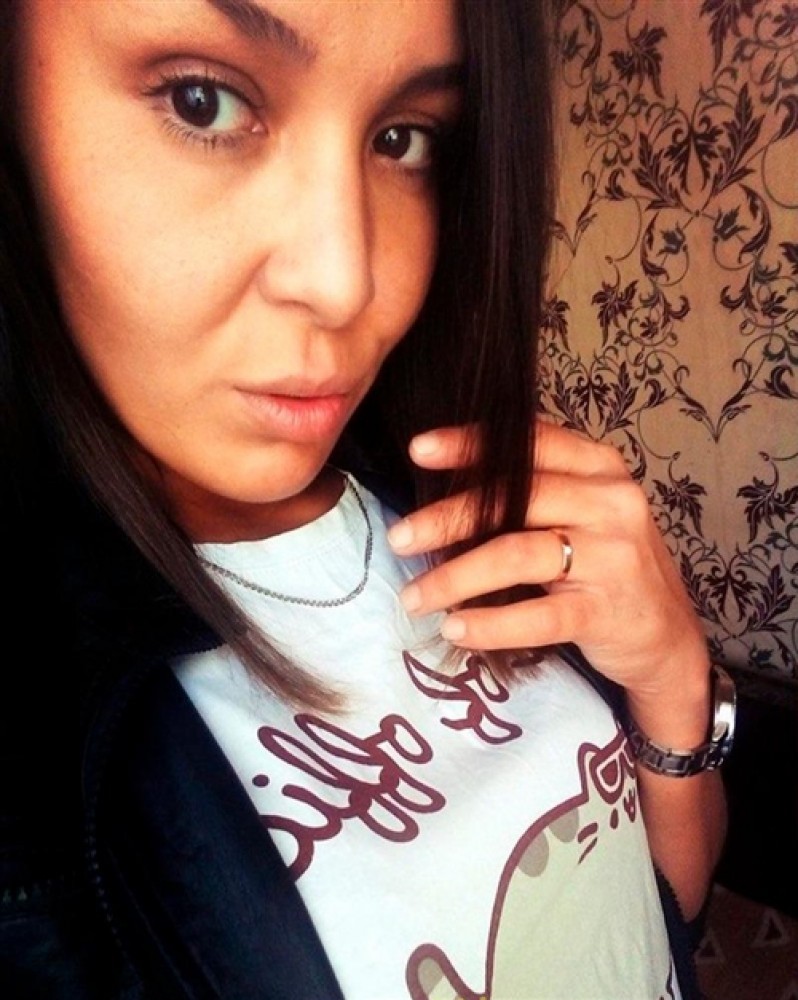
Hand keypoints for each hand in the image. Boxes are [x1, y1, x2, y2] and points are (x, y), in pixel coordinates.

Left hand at [386, 422, 710, 718]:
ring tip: (413, 596)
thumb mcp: (584, 513)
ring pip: (516, 555)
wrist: (667, 636)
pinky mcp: (608, 610)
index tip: (418, 450)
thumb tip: (444, 492)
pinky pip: (537, 616)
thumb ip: (534, 492)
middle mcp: (610, 502)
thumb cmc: (610, 566)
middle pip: (515, 499)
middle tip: (399, 538)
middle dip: (446, 519)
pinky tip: (454, 628)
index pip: (530, 443)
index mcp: (600, 467)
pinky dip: (489, 623)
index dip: (471, 444)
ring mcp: (613, 556)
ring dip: (454, 577)